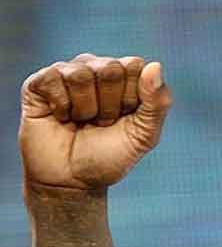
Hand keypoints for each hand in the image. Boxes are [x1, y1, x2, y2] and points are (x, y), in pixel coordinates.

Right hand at [19, 53, 172, 190]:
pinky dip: (60, 106)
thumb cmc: (109, 156)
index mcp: (125, 75)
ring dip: (85, 108)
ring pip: (81, 74)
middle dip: (109, 105)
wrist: (71, 181)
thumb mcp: (144, 135)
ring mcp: (67, 72)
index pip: (134, 65)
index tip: (124, 117)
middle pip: (111, 69)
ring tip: (81, 121)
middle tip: (101, 122)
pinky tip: (60, 117)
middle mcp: (96, 67)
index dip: (131, 97)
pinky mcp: (39, 83)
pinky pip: (53, 79)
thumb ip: (158, 102)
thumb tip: (155, 65)